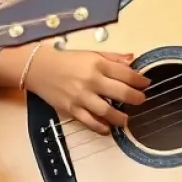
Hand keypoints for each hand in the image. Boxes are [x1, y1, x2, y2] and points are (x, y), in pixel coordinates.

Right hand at [24, 45, 148, 134]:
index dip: (140, 80)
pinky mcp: (71, 108)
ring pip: (108, 111)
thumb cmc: (65, 60)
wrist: (37, 67)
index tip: (145, 84)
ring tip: (125, 119)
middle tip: (140, 101)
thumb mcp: (89, 53)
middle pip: (122, 93)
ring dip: (121, 117)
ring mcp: (81, 96)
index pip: (126, 74)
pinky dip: (100, 127)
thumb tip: (132, 59)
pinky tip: (107, 128)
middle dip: (136, 99)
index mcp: (97, 64)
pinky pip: (89, 121)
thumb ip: (112, 57)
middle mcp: (91, 80)